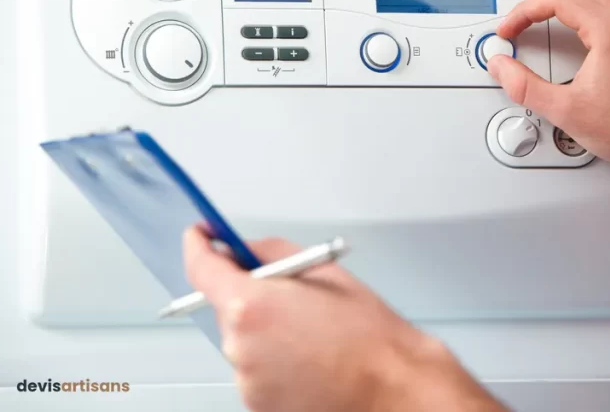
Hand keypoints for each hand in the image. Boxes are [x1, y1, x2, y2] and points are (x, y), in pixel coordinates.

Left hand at [183, 228, 505, 411]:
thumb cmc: (366, 334)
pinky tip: (309, 355)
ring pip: (242, 337)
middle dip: (251, 293)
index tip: (201, 235)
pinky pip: (254, 366)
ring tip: (312, 332)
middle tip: (292, 293)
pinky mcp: (255, 403)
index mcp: (250, 306)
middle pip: (226, 305)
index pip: (201, 268)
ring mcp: (245, 379)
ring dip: (265, 328)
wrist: (389, 386)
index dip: (198, 245)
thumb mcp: (323, 270)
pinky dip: (273, 357)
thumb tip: (242, 250)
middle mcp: (238, 346)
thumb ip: (271, 253)